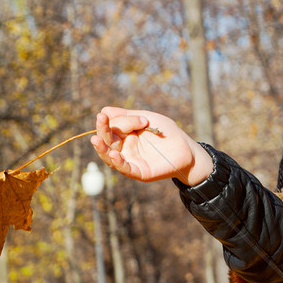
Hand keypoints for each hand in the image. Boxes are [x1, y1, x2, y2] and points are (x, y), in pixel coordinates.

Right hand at [91, 108, 213, 184]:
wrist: (186, 148)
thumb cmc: (166, 133)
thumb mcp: (146, 118)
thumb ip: (127, 116)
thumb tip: (104, 110)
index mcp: (123, 135)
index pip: (110, 127)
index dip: (111, 121)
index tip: (119, 116)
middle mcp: (124, 149)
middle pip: (106, 141)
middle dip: (102, 130)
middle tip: (100, 119)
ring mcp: (131, 161)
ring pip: (111, 157)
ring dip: (102, 149)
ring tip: (96, 140)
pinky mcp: (140, 172)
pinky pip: (126, 169)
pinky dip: (118, 163)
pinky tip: (113, 154)